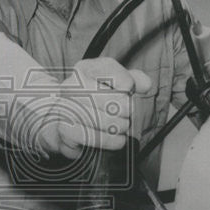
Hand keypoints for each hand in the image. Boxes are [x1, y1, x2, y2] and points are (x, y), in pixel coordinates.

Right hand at [11, 58, 154, 159]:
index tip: (130, 91)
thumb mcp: (116, 85)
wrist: (67, 122)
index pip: (110, 69)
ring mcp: (65, 107)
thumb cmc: (96, 102)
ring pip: (101, 118)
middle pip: (109, 97)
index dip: (126, 83)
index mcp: (85, 69)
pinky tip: (118, 139)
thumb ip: (134, 80)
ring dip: (119, 126)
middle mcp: (71, 85)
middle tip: (128, 114)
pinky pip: (92, 136)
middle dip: (125, 109)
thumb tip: (145, 85)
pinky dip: (110, 140)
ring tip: (122, 127)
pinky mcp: (64, 129)